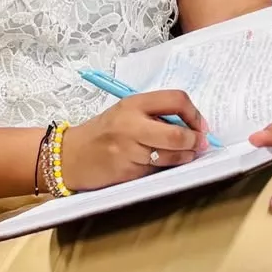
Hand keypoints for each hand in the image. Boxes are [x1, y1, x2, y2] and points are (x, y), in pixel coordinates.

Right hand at [61, 91, 209, 191]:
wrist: (71, 156)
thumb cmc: (103, 132)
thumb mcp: (126, 112)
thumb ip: (154, 114)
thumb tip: (191, 124)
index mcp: (133, 103)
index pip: (176, 99)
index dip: (195, 114)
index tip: (200, 125)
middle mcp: (131, 124)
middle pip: (177, 134)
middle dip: (195, 141)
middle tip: (201, 144)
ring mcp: (129, 149)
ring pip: (170, 155)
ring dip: (185, 157)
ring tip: (188, 154)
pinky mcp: (127, 171)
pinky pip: (157, 169)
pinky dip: (166, 167)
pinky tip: (164, 163)